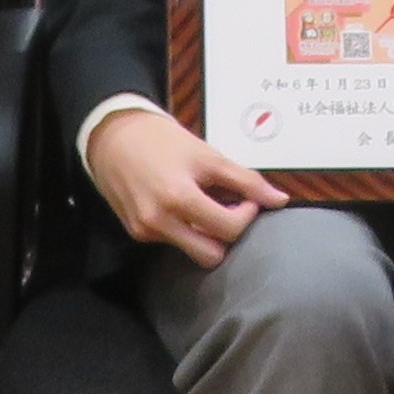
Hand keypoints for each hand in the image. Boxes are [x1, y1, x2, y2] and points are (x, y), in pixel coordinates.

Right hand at [86, 105, 285, 267]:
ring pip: (192, 252)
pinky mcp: (136, 233)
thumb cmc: (163, 141)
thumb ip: (245, 180)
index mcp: (178, 198)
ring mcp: (145, 231)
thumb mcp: (208, 155)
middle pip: (211, 256)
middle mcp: (158, 222)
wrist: (113, 136)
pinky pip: (173, 243)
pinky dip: (186, 230)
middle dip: (226, 237)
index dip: (246, 215)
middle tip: (229, 209)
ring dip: (206, 235)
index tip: (246, 198)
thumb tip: (279, 200)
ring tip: (205, 205)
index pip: (228, 229)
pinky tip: (183, 207)